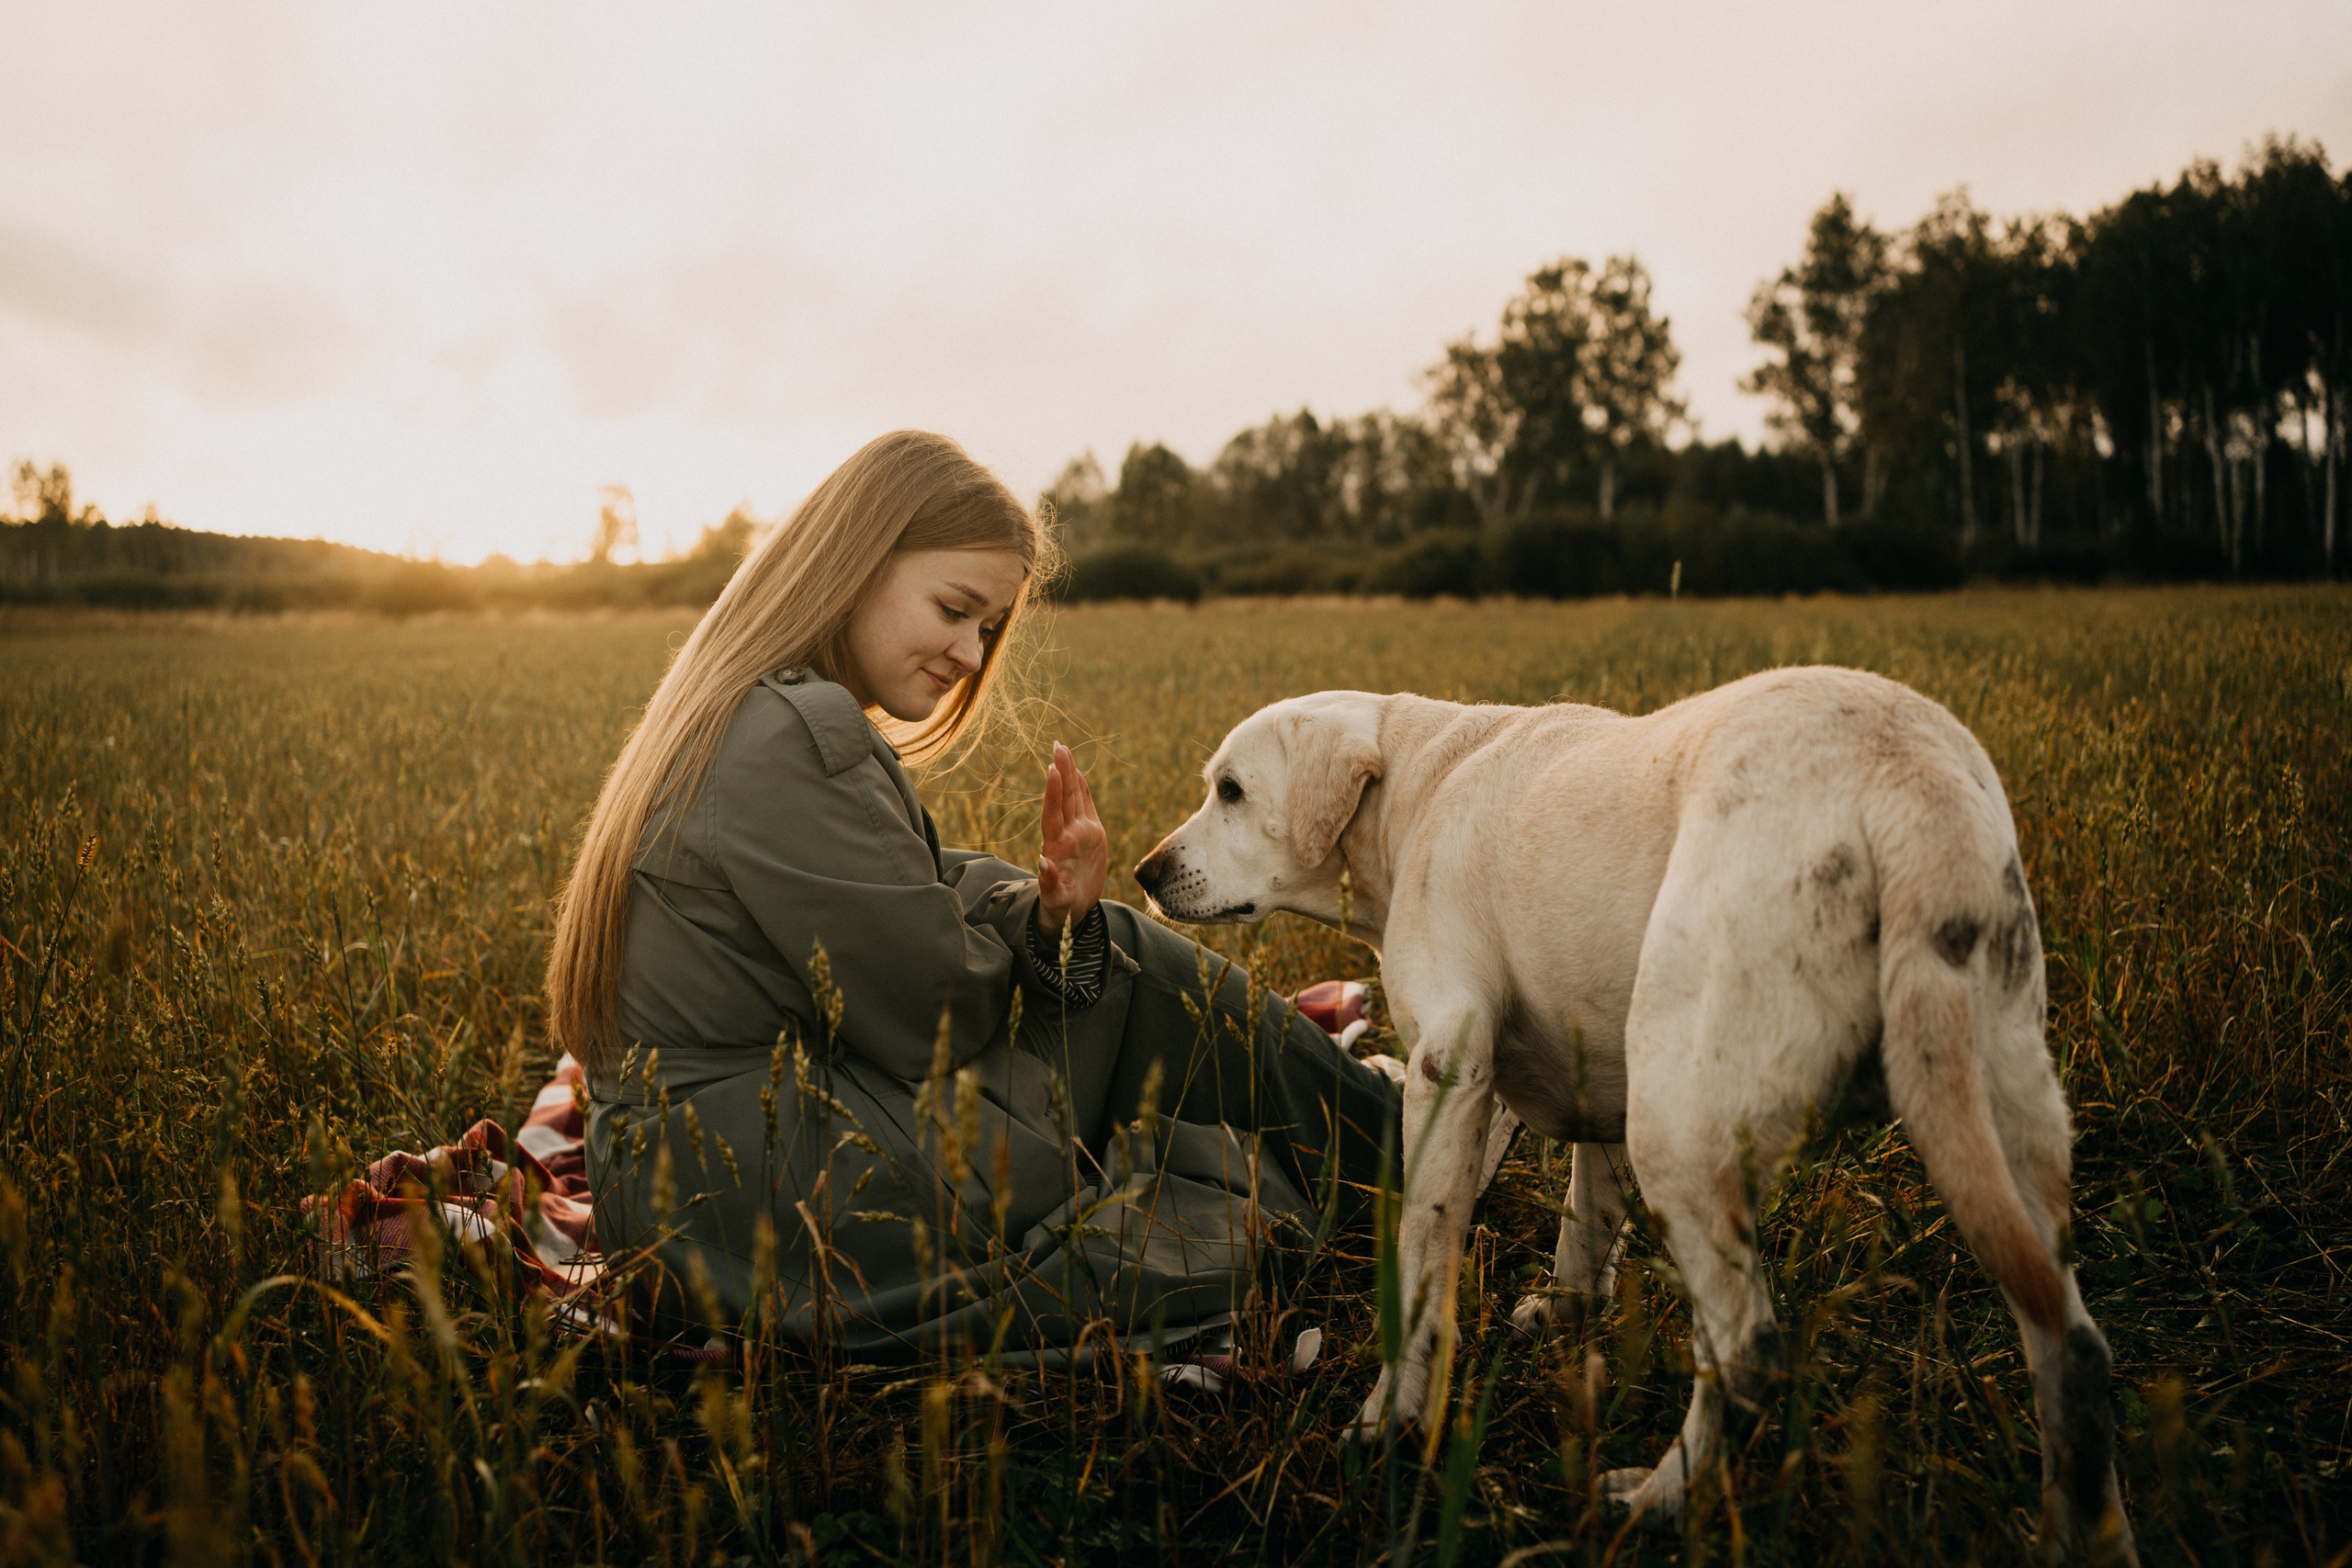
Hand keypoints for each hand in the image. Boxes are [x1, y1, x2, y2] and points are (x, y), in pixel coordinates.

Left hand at [1037, 742, 1107, 935]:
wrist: (1072, 910)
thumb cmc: (1060, 908)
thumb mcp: (1056, 900)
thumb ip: (1050, 883)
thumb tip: (1043, 864)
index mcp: (1057, 848)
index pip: (1053, 815)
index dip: (1053, 793)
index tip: (1052, 770)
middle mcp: (1066, 835)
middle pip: (1063, 798)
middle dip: (1061, 772)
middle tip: (1058, 746)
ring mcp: (1078, 833)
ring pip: (1073, 798)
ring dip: (1069, 773)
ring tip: (1064, 749)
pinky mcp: (1091, 835)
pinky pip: (1085, 806)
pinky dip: (1082, 788)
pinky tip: (1078, 772)